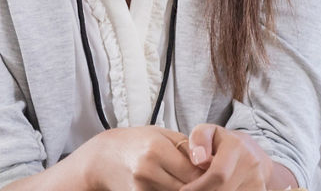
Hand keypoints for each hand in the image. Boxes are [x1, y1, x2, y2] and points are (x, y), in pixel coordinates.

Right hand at [78, 126, 203, 190]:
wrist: (103, 158)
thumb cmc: (137, 143)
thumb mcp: (162, 135)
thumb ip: (188, 148)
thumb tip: (213, 163)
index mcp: (156, 149)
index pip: (194, 171)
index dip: (208, 175)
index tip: (217, 174)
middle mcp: (147, 170)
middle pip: (188, 188)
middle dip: (201, 187)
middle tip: (211, 183)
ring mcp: (140, 188)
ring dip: (187, 190)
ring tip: (189, 182)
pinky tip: (174, 186)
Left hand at [177, 124, 271, 190]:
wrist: (258, 162)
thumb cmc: (228, 146)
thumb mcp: (211, 133)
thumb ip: (199, 138)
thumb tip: (198, 159)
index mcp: (237, 146)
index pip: (217, 174)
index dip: (198, 186)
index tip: (184, 190)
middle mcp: (251, 163)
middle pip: (222, 189)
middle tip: (193, 189)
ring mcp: (258, 181)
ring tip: (205, 187)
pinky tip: (217, 189)